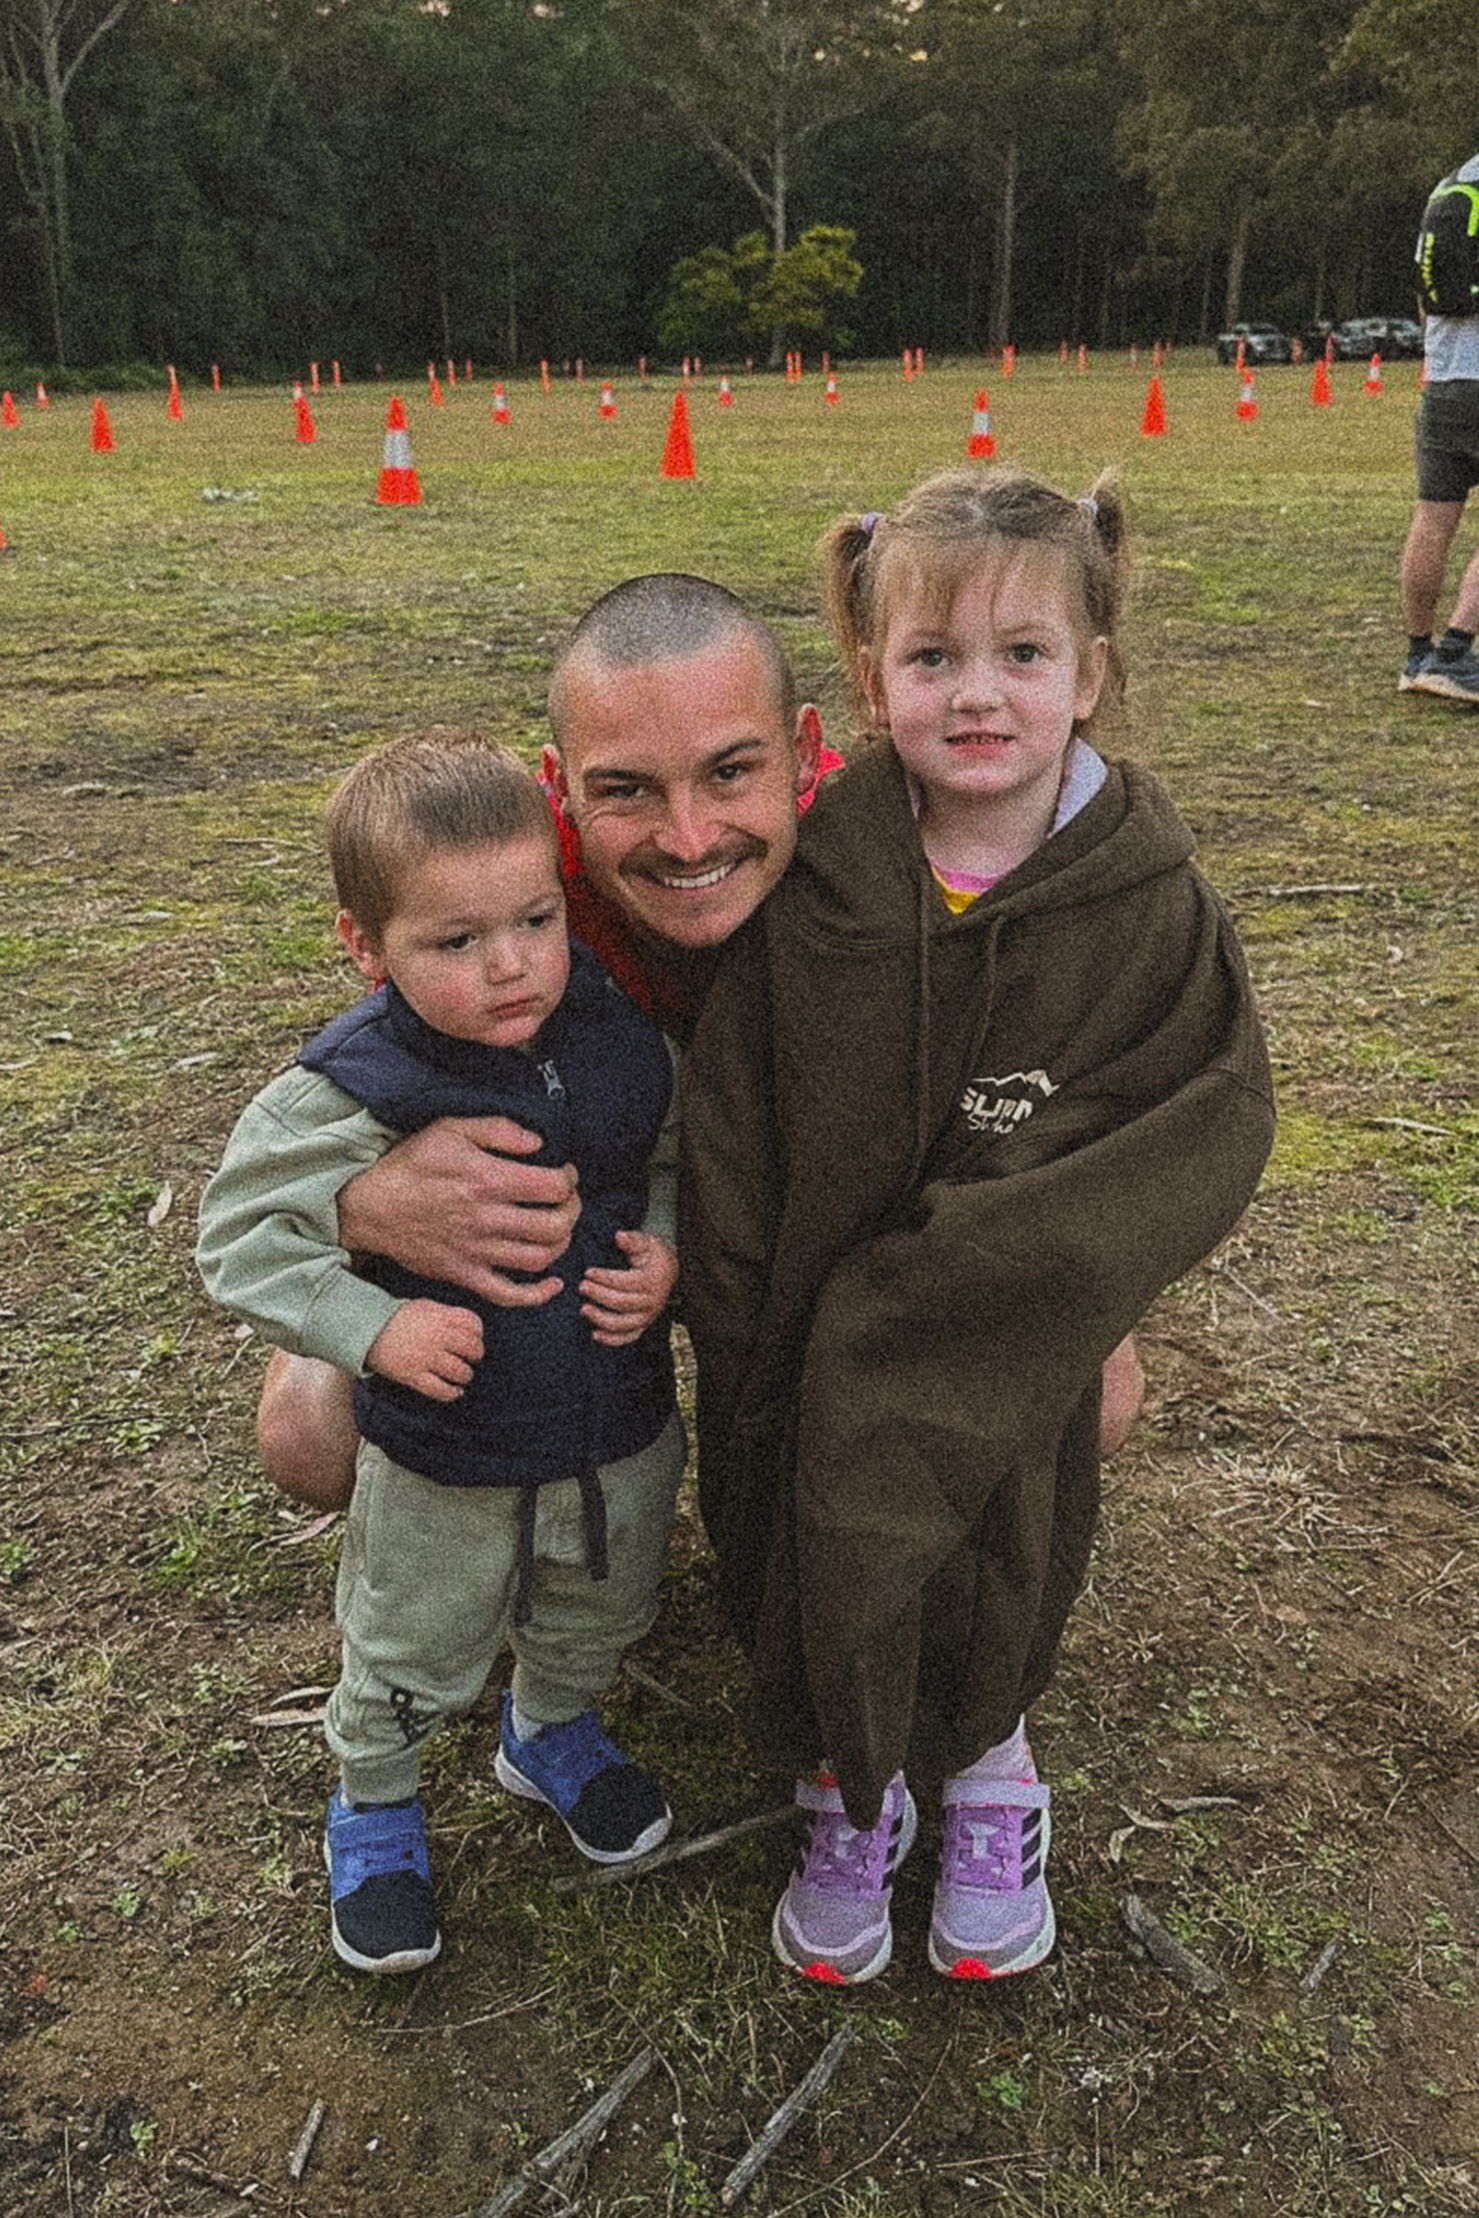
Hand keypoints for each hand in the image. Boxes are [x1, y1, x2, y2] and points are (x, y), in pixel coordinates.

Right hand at [337, 1116, 578, 1306]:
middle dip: (572, 1211)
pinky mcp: (464, 1275)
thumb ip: (498, 1130)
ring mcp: (476, 1251)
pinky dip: (537, 1294)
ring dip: (561, 1244)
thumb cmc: (409, 1164)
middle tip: (567, 1201)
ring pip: (539, 1259)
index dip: (569, 1180)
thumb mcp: (449, 1129)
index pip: (552, 1187)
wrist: (368, 1206)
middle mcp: (485, 1219)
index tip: (565, 1174)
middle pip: (554, 1225)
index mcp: (486, 1180)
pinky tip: (552, 1282)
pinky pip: (508, 1295)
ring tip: (558, 1228)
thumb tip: (538, 1143)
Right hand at [366, 1300, 484, 1400]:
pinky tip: (455, 1391)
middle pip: (472, 1348)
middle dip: (476, 1355)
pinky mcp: (413, 1376)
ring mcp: (425, 1357)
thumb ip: (446, 1314)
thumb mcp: (424, 1306)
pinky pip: (441, 1390)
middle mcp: (436, 1336)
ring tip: (462, 1375)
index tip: (475, 1338)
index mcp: (440, 1316)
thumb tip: (468, 1327)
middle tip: (471, 1358)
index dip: (478, 1333)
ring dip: (465, 1375)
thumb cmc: (397, 1318)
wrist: (367, 1329)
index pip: (473, 1323)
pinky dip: (452, 1393)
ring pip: (460, 1371)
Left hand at [579, 1230, 678, 1347]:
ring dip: (602, 1319)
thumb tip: (619, 1236)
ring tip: (583, 1309)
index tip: (588, 1272)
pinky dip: (612, 1339)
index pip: (627, 1282)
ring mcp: (648, 1316)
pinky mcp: (643, 1326)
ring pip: (624, 1324)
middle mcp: (652, 1301)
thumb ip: (632, 1240)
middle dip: (600, 1296)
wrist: (667, 1270)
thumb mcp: (646, 1242)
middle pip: (623, 1303)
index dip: (606, 1278)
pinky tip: (594, 1334)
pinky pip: (628, 1338)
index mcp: (653, 1280)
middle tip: (581, 1287)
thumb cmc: (652, 1254)